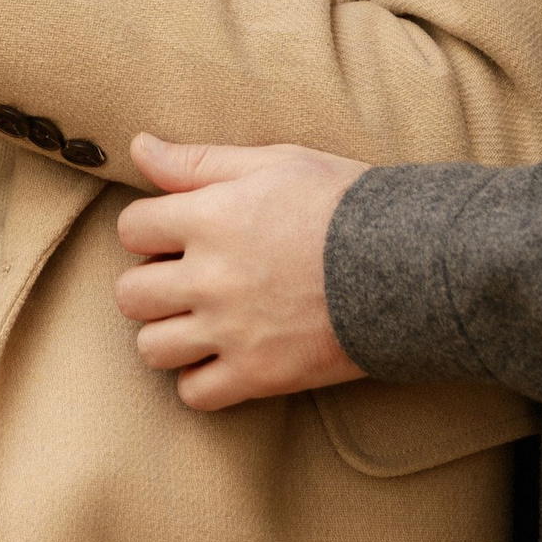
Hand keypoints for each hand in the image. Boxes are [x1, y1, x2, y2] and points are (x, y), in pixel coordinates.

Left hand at [114, 132, 368, 410]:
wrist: (411, 264)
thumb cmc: (345, 204)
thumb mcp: (275, 162)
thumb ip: (200, 161)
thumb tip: (138, 147)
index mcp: (210, 218)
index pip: (131, 228)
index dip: (151, 228)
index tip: (179, 233)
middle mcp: (209, 278)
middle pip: (130, 294)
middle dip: (152, 284)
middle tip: (188, 280)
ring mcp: (231, 331)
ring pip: (152, 348)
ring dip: (170, 335)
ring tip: (202, 321)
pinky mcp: (258, 375)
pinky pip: (194, 394)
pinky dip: (202, 381)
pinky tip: (226, 357)